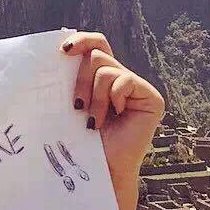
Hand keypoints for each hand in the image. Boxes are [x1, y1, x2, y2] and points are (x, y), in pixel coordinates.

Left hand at [60, 29, 164, 183]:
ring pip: (106, 68)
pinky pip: (124, 80)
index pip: (95, 44)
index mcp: (102, 75)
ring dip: (94, 97)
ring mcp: (137, 86)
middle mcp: (121, 77)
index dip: (81, 40)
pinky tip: (115, 116)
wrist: (98, 168)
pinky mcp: (151, 97)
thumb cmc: (80, 138)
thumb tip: (59, 50)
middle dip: (81, 79)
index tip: (63, 51)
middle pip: (97, 54)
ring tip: (93, 120)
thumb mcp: (71, 101)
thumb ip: (70, 76)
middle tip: (77, 105)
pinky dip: (112, 98)